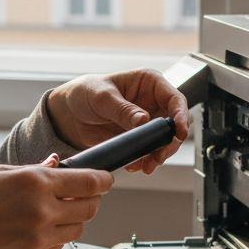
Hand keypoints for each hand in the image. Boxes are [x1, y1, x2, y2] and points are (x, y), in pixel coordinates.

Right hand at [0, 156, 112, 248]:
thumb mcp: (1, 174)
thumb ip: (35, 170)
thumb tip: (58, 165)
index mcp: (36, 183)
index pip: (90, 182)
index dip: (103, 180)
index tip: (105, 179)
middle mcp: (43, 211)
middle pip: (90, 207)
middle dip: (90, 199)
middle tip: (79, 195)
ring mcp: (39, 238)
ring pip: (77, 229)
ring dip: (73, 219)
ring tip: (52, 212)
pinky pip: (59, 246)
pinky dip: (55, 237)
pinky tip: (35, 229)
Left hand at [46, 69, 190, 173]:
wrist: (68, 113)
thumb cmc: (85, 93)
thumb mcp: (102, 97)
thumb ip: (123, 109)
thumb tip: (144, 120)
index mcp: (149, 82)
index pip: (175, 98)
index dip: (180, 115)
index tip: (178, 132)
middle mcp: (152, 101)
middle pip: (175, 123)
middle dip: (170, 142)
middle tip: (158, 156)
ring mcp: (147, 121)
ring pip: (165, 141)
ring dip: (158, 155)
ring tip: (146, 166)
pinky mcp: (139, 138)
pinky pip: (150, 151)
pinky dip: (146, 161)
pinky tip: (135, 165)